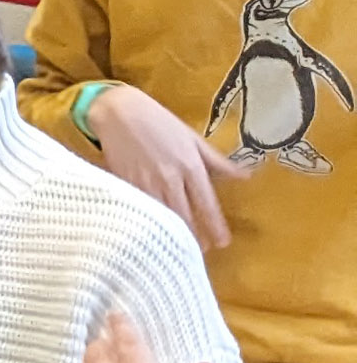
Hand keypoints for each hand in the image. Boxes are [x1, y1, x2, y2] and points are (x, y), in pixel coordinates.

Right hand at [86, 87, 253, 249]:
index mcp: (190, 166)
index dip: (215, 225)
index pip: (206, 203)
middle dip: (195, 236)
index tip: (223, 242)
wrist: (118, 110)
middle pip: (185, 215)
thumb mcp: (192, 138)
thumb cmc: (158, 121)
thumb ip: (217, 161)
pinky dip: (150, 223)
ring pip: (164, 216)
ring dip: (174, 234)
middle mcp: (170, 177)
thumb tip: (246, 175)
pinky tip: (154, 233)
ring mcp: (146, 182)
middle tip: (203, 252)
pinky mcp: (126, 183)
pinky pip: (141, 209)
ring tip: (181, 248)